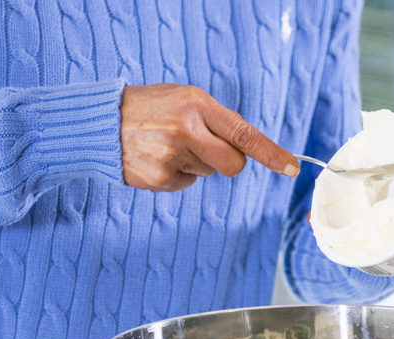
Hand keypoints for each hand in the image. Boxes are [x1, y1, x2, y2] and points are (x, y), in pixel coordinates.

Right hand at [120, 84, 298, 191]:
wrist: (101, 123)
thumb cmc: (149, 108)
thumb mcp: (184, 99)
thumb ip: (214, 120)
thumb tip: (245, 149)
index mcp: (196, 105)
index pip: (244, 134)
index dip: (271, 153)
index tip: (291, 167)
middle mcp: (186, 131)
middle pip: (233, 165)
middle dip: (229, 162)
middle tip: (205, 149)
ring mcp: (172, 158)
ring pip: (207, 173)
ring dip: (194, 163)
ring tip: (167, 145)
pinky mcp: (159, 179)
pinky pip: (185, 184)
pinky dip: (176, 175)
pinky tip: (157, 158)